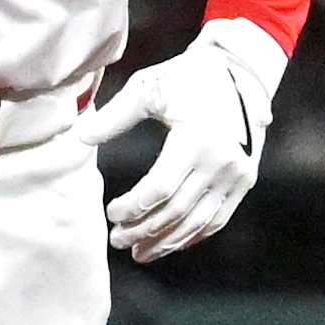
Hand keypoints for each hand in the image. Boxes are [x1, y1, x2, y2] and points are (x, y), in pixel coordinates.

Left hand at [78, 18, 283, 263]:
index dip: (132, 207)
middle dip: (143, 231)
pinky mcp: (245, 181)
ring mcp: (237, 175)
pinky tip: (170, 243)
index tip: (111, 212)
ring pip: (197, 222)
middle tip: (117, 240)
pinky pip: (217, 219)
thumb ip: (115, 116)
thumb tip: (79, 138)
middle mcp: (221, 162)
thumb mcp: (149, 88)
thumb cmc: (188, 77)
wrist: (239, 72)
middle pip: (176, 211)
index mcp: (196, 140)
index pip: (159, 189)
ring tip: (140, 252)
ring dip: (166, 242)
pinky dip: (192, 236)